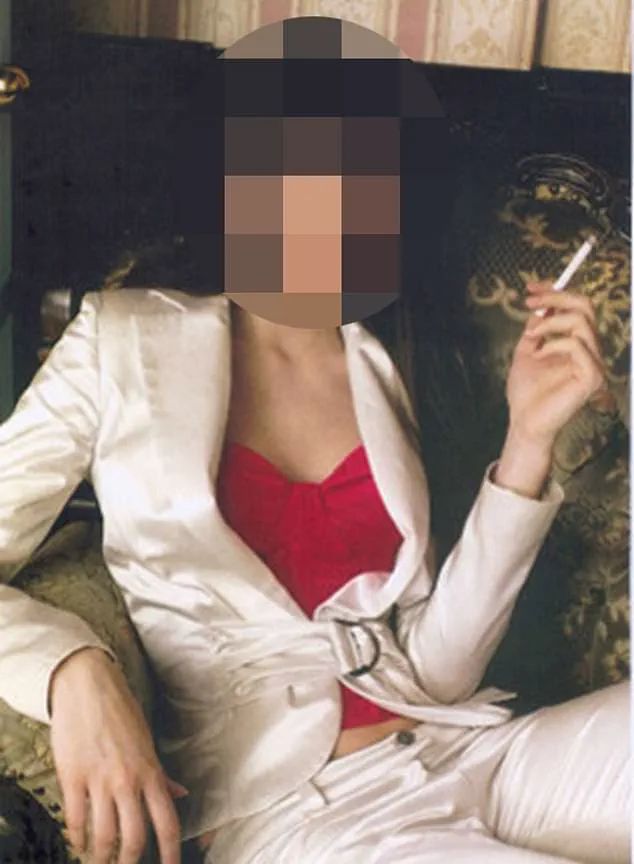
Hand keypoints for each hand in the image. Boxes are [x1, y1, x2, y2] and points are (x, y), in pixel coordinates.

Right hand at [50, 647, 187, 863]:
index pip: (167, 822)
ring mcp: (99, 780)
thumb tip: (181, 794)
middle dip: (131, 861)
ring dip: (102, 856)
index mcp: (150, 771)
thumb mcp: (147, 740)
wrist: (88, 686)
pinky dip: (77, 837)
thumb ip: (161, 773)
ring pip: (104, 836)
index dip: (171, 853)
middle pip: (135, 838)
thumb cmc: (120, 710)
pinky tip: (78, 842)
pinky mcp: (73, 777)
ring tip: (101, 861)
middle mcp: (127, 780)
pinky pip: (76, 819)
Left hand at [495, 281, 605, 498]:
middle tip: (530, 302)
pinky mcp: (591, 377)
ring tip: (532, 338)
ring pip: (580, 322)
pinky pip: (577, 346)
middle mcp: (590, 350)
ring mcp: (594, 364)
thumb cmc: (526, 392)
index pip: (578, 307)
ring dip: (550, 323)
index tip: (531, 287)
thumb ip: (537, 328)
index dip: (556, 292)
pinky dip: (553, 345)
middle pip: (585, 307)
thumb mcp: (527, 351)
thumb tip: (541, 304)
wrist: (524, 421)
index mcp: (578, 343)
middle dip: (556, 297)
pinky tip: (539, 356)